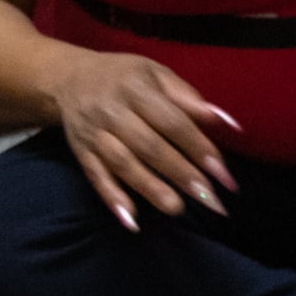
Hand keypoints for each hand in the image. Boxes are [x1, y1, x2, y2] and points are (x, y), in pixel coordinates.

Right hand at [53, 50, 237, 231]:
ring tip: (177, 209)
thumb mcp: (157, 75)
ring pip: (123, 164)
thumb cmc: (125, 78)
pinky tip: (131, 220)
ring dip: (150, 188)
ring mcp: (95, 134)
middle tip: (208, 199)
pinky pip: (96, 177)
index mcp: (136, 88)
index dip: (198, 148)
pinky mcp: (81, 152)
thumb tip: (227, 122)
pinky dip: (113, 199)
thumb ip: (189, 98)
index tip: (223, 175)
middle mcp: (113, 111)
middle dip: (180, 173)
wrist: (68, 78)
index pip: (172, 122)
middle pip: (149, 146)